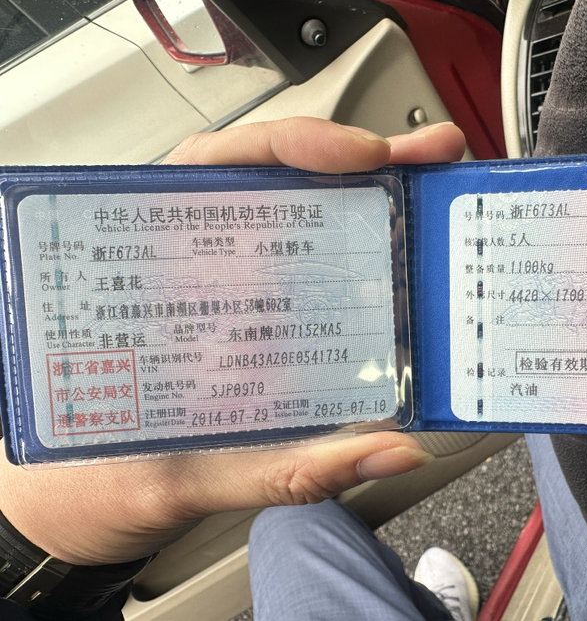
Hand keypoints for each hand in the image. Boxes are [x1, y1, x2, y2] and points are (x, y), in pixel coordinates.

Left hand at [0, 117, 465, 564]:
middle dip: (363, 164)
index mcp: (147, 273)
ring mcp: (232, 297)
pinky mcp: (260, 331)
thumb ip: (284, 467)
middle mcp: (195, 272)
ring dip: (375, 207)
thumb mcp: (182, 476)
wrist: (74, 519)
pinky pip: (319, 289)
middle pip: (280, 188)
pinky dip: (369, 269)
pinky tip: (408, 263)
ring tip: (430, 195)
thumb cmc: (94, 481)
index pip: (217, 170)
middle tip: (425, 159)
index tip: (355, 157)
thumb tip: (386, 450)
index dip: (292, 147)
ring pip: (306, 229)